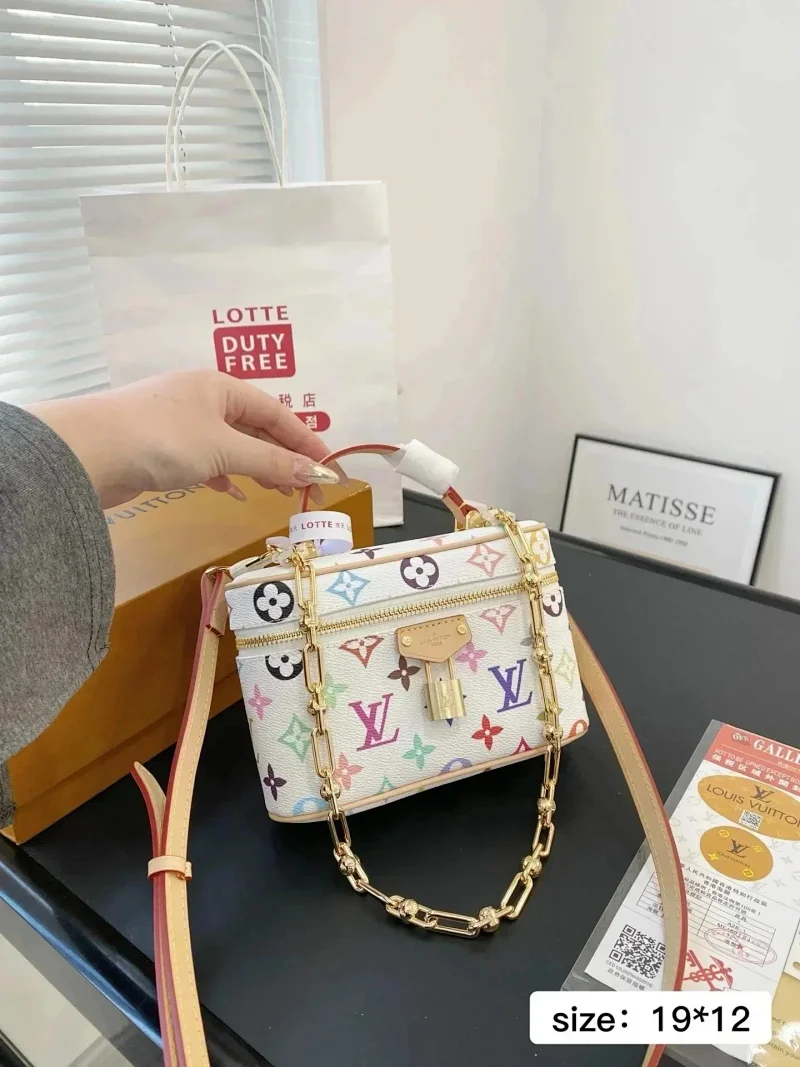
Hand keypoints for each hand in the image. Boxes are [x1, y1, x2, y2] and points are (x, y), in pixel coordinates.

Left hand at [27, 370, 338, 508]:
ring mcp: (180, 424)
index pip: (274, 411)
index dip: (304, 438)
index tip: (328, 464)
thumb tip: (315, 470)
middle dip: (284, 456)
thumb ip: (271, 460)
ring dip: (258, 467)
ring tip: (281, 492)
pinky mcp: (161, 450)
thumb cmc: (161, 439)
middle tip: (309, 486)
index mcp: (219, 386)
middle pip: (255, 427)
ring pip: (231, 445)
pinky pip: (206, 460)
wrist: (88, 452)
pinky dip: (225, 475)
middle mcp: (201, 399)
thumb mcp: (224, 448)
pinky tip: (234, 492)